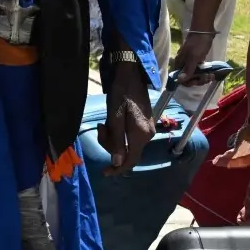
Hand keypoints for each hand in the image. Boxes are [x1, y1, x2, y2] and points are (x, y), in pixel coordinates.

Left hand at [97, 60, 155, 175]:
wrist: (131, 76)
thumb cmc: (121, 94)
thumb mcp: (114, 117)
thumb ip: (117, 140)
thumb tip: (118, 162)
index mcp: (141, 135)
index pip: (131, 160)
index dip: (118, 169)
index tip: (105, 173)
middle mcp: (147, 135)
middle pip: (127, 152)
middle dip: (111, 145)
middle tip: (101, 128)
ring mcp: (147, 130)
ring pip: (127, 144)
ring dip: (113, 137)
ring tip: (105, 123)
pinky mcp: (144, 124)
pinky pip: (129, 136)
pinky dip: (118, 132)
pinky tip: (111, 121)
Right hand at [170, 30, 216, 84]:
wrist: (204, 32)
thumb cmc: (198, 44)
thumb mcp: (194, 57)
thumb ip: (188, 70)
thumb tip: (179, 80)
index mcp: (179, 64)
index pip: (180, 78)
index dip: (189, 82)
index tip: (198, 80)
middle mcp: (183, 64)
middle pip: (188, 78)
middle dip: (199, 80)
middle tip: (207, 77)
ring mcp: (190, 62)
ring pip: (195, 75)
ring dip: (203, 78)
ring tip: (211, 75)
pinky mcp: (197, 60)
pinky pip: (199, 70)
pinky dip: (205, 73)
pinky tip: (211, 73)